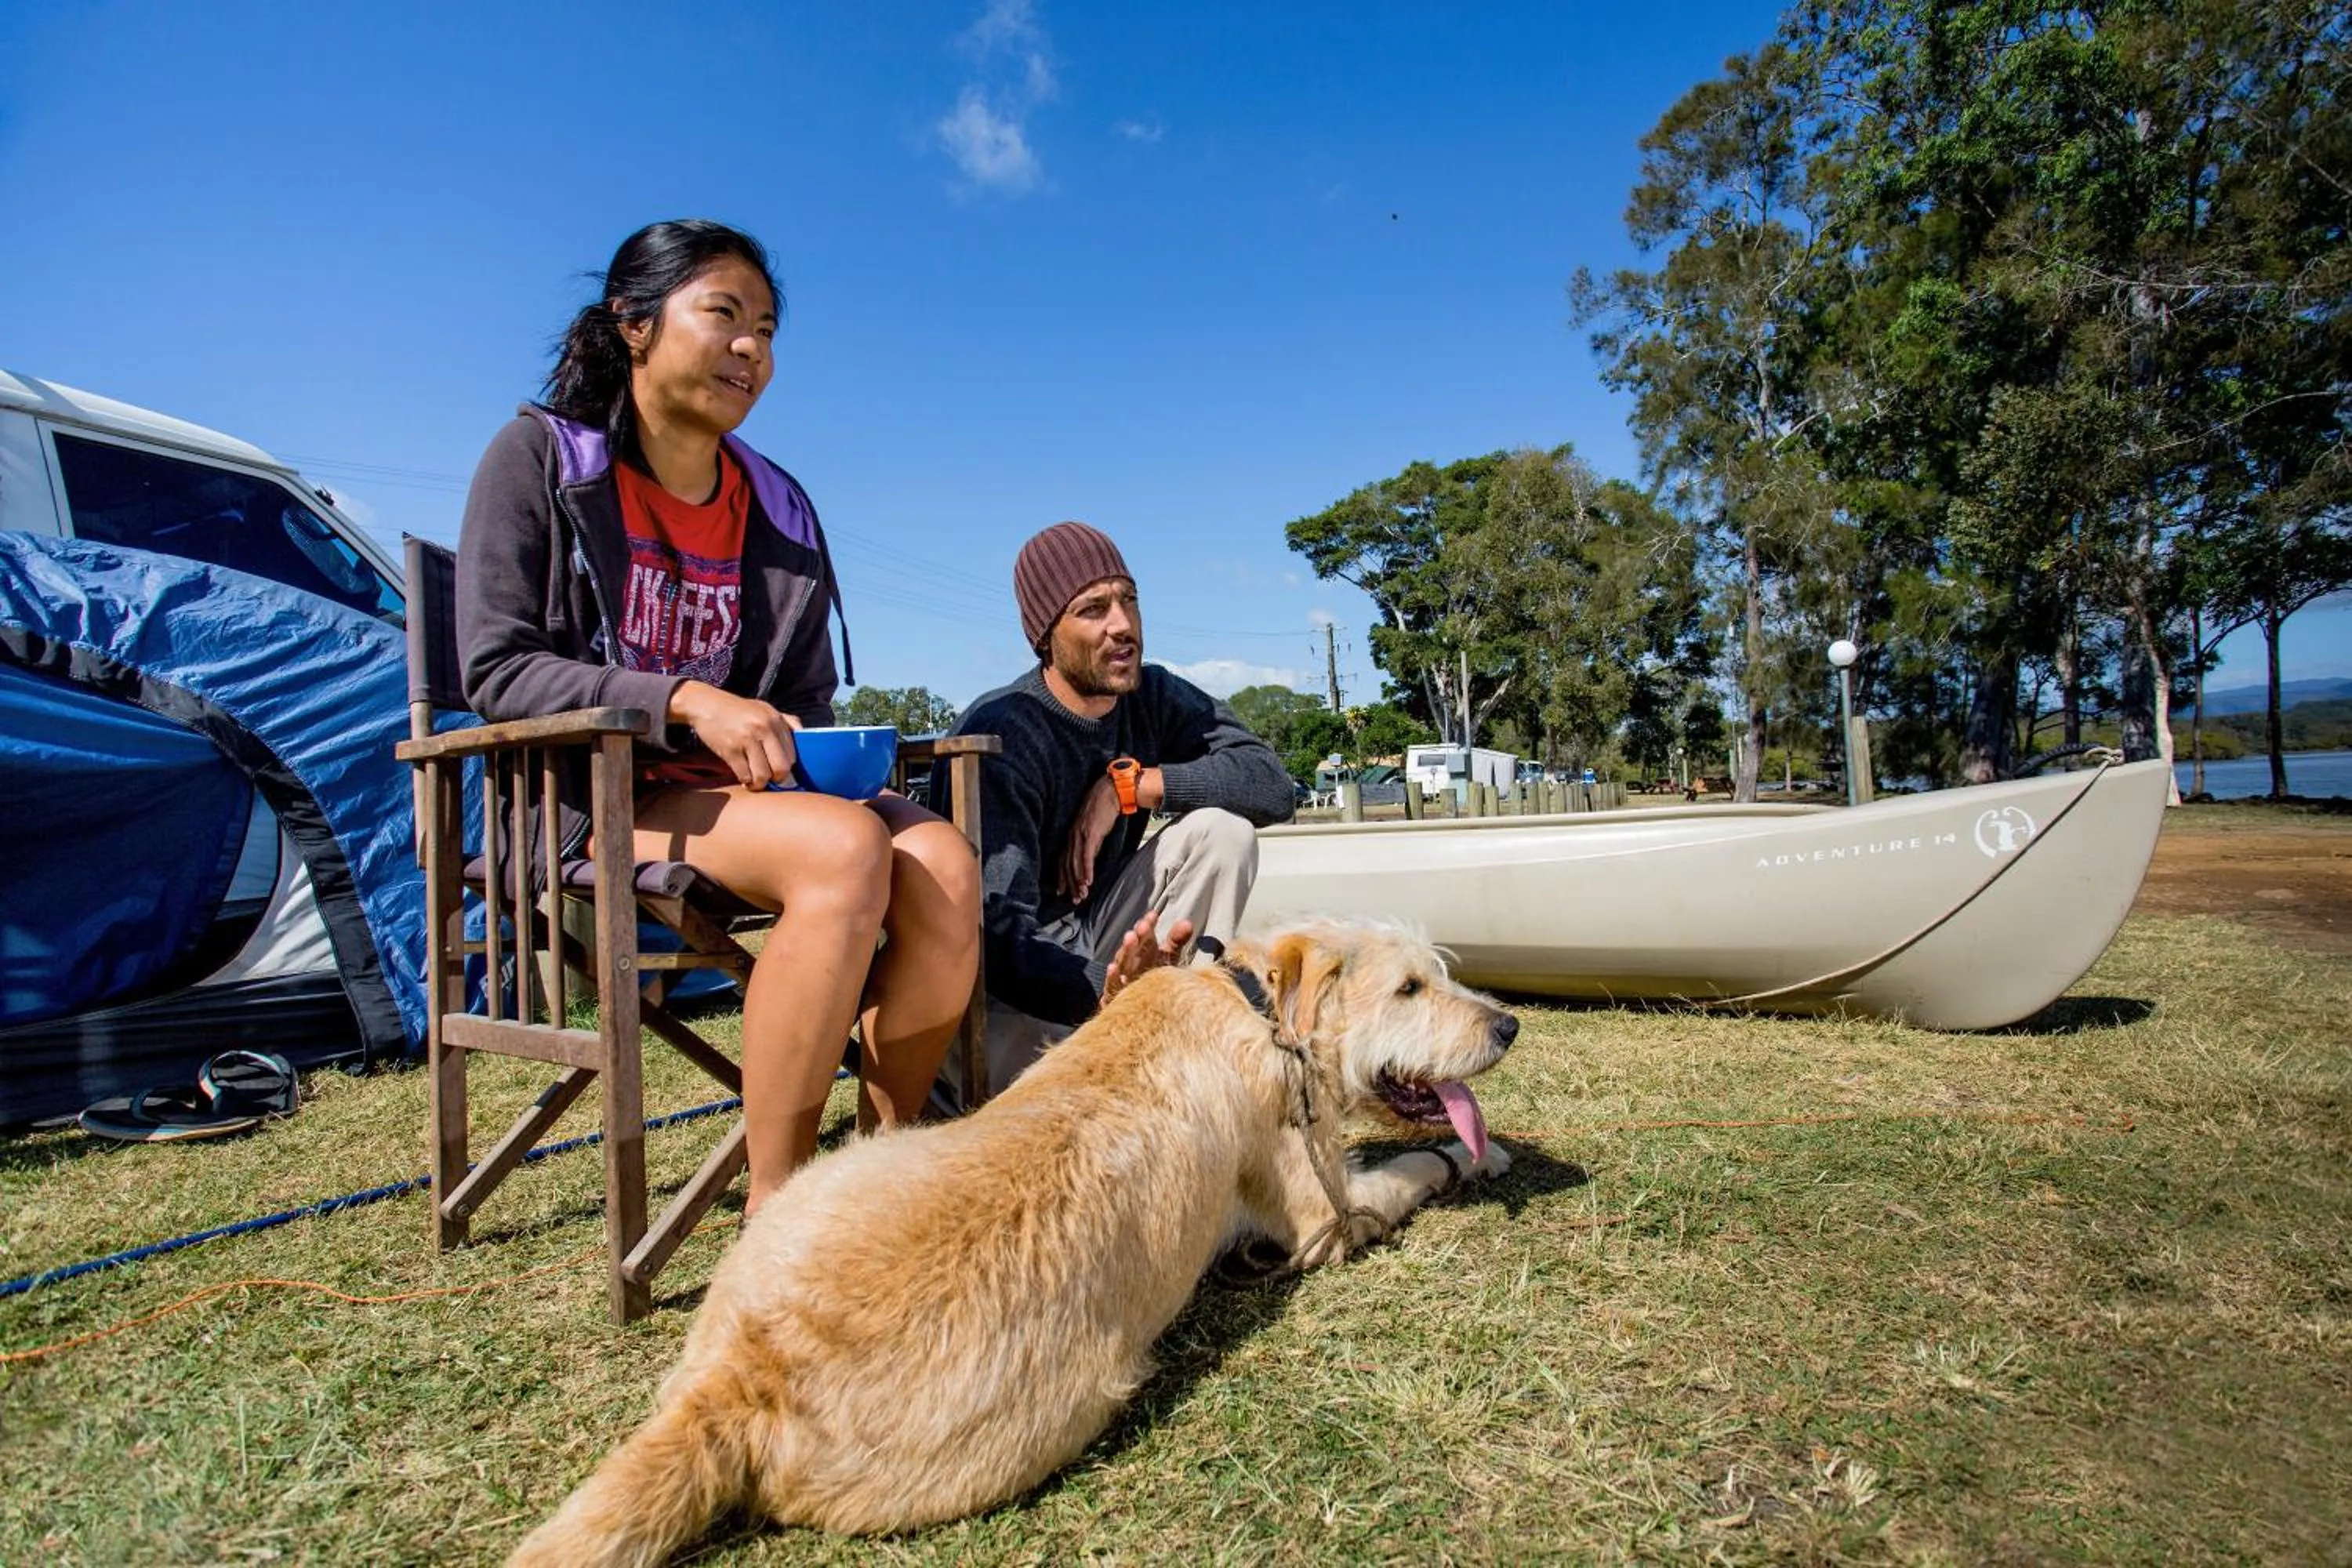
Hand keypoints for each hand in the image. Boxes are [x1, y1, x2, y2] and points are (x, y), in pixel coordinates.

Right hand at [668, 681, 799, 790]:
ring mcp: (746, 739)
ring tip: (756, 781)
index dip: (789, 768)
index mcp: (775, 719)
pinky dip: (745, 781)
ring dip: (760, 784)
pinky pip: (744, 775)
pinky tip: (743, 777)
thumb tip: (805, 736)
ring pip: (763, 775)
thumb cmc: (737, 709)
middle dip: (778, 779)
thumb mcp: (765, 708)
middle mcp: (763, 728)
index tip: (780, 771)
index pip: (793, 754)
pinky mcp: (730, 750)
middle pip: (782, 767)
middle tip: (770, 779)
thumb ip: (786, 722)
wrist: (704, 704)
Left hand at [1059, 773, 1123, 902]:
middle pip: (1067, 865)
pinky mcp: (1090, 833)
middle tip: (1074, 900)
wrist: (1110, 791)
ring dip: (1079, 882)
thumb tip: (1091, 855)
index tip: (1061, 891)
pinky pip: (1086, 856)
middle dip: (1070, 885)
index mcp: (1071, 835)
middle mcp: (1072, 836)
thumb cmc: (1103, 807)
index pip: (1063, 860)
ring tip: (1082, 896)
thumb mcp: (1093, 827)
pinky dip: (1086, 870)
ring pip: (1075, 863)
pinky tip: (1088, 882)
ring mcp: (1080, 835)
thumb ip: (1090, 841)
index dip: (1061, 877)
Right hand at [1098, 909, 1196, 1008]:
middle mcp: (1132, 966)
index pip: (1145, 937)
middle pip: (1133, 949)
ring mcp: (1123, 981)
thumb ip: (1175, 941)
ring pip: (1122, 965)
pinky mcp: (1117, 999)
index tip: (1153, 915)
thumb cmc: (1155, 981)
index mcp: (1144, 954)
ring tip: (1130, 938)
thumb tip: (1187, 923)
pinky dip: (1112, 978)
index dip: (1148, 926)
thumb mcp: (1167, 959)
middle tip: (1143, 927)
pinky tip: (1112, 969)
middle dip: (1138, 936)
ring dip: (1125, 951)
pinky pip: (1113, 988)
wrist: (1142, 1012)